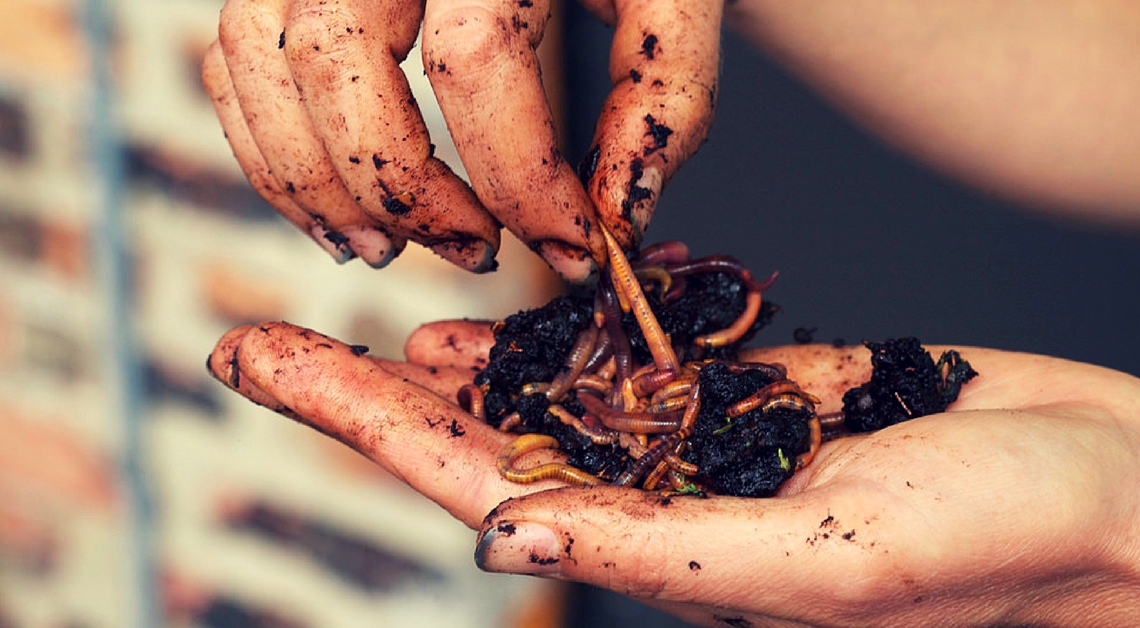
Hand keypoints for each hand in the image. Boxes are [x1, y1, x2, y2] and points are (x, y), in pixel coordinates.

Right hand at [202, 0, 722, 280]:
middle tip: (474, 251)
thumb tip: (619, 212)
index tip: (572, 249)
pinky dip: (266, 148)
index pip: (476, 60)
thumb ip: (664, 89)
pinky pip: (231, 59)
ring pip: (259, 61)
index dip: (523, 180)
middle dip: (401, 188)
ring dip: (313, 184)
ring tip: (387, 248)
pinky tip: (331, 205)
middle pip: (335, 61)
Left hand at [207, 320, 1139, 626]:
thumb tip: (505, 539)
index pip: (470, 479)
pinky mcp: (771, 389)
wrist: (1111, 495)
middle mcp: (673, 495)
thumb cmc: (994, 547)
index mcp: (664, 548)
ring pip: (556, 390)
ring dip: (459, 360)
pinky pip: (650, 350)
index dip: (351, 421)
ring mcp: (717, 440)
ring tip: (363, 330)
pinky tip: (518, 301)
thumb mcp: (821, 563)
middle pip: (483, 433)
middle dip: (363, 391)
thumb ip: (664, 549)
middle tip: (257, 339)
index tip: (252, 361)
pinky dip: (578, 323)